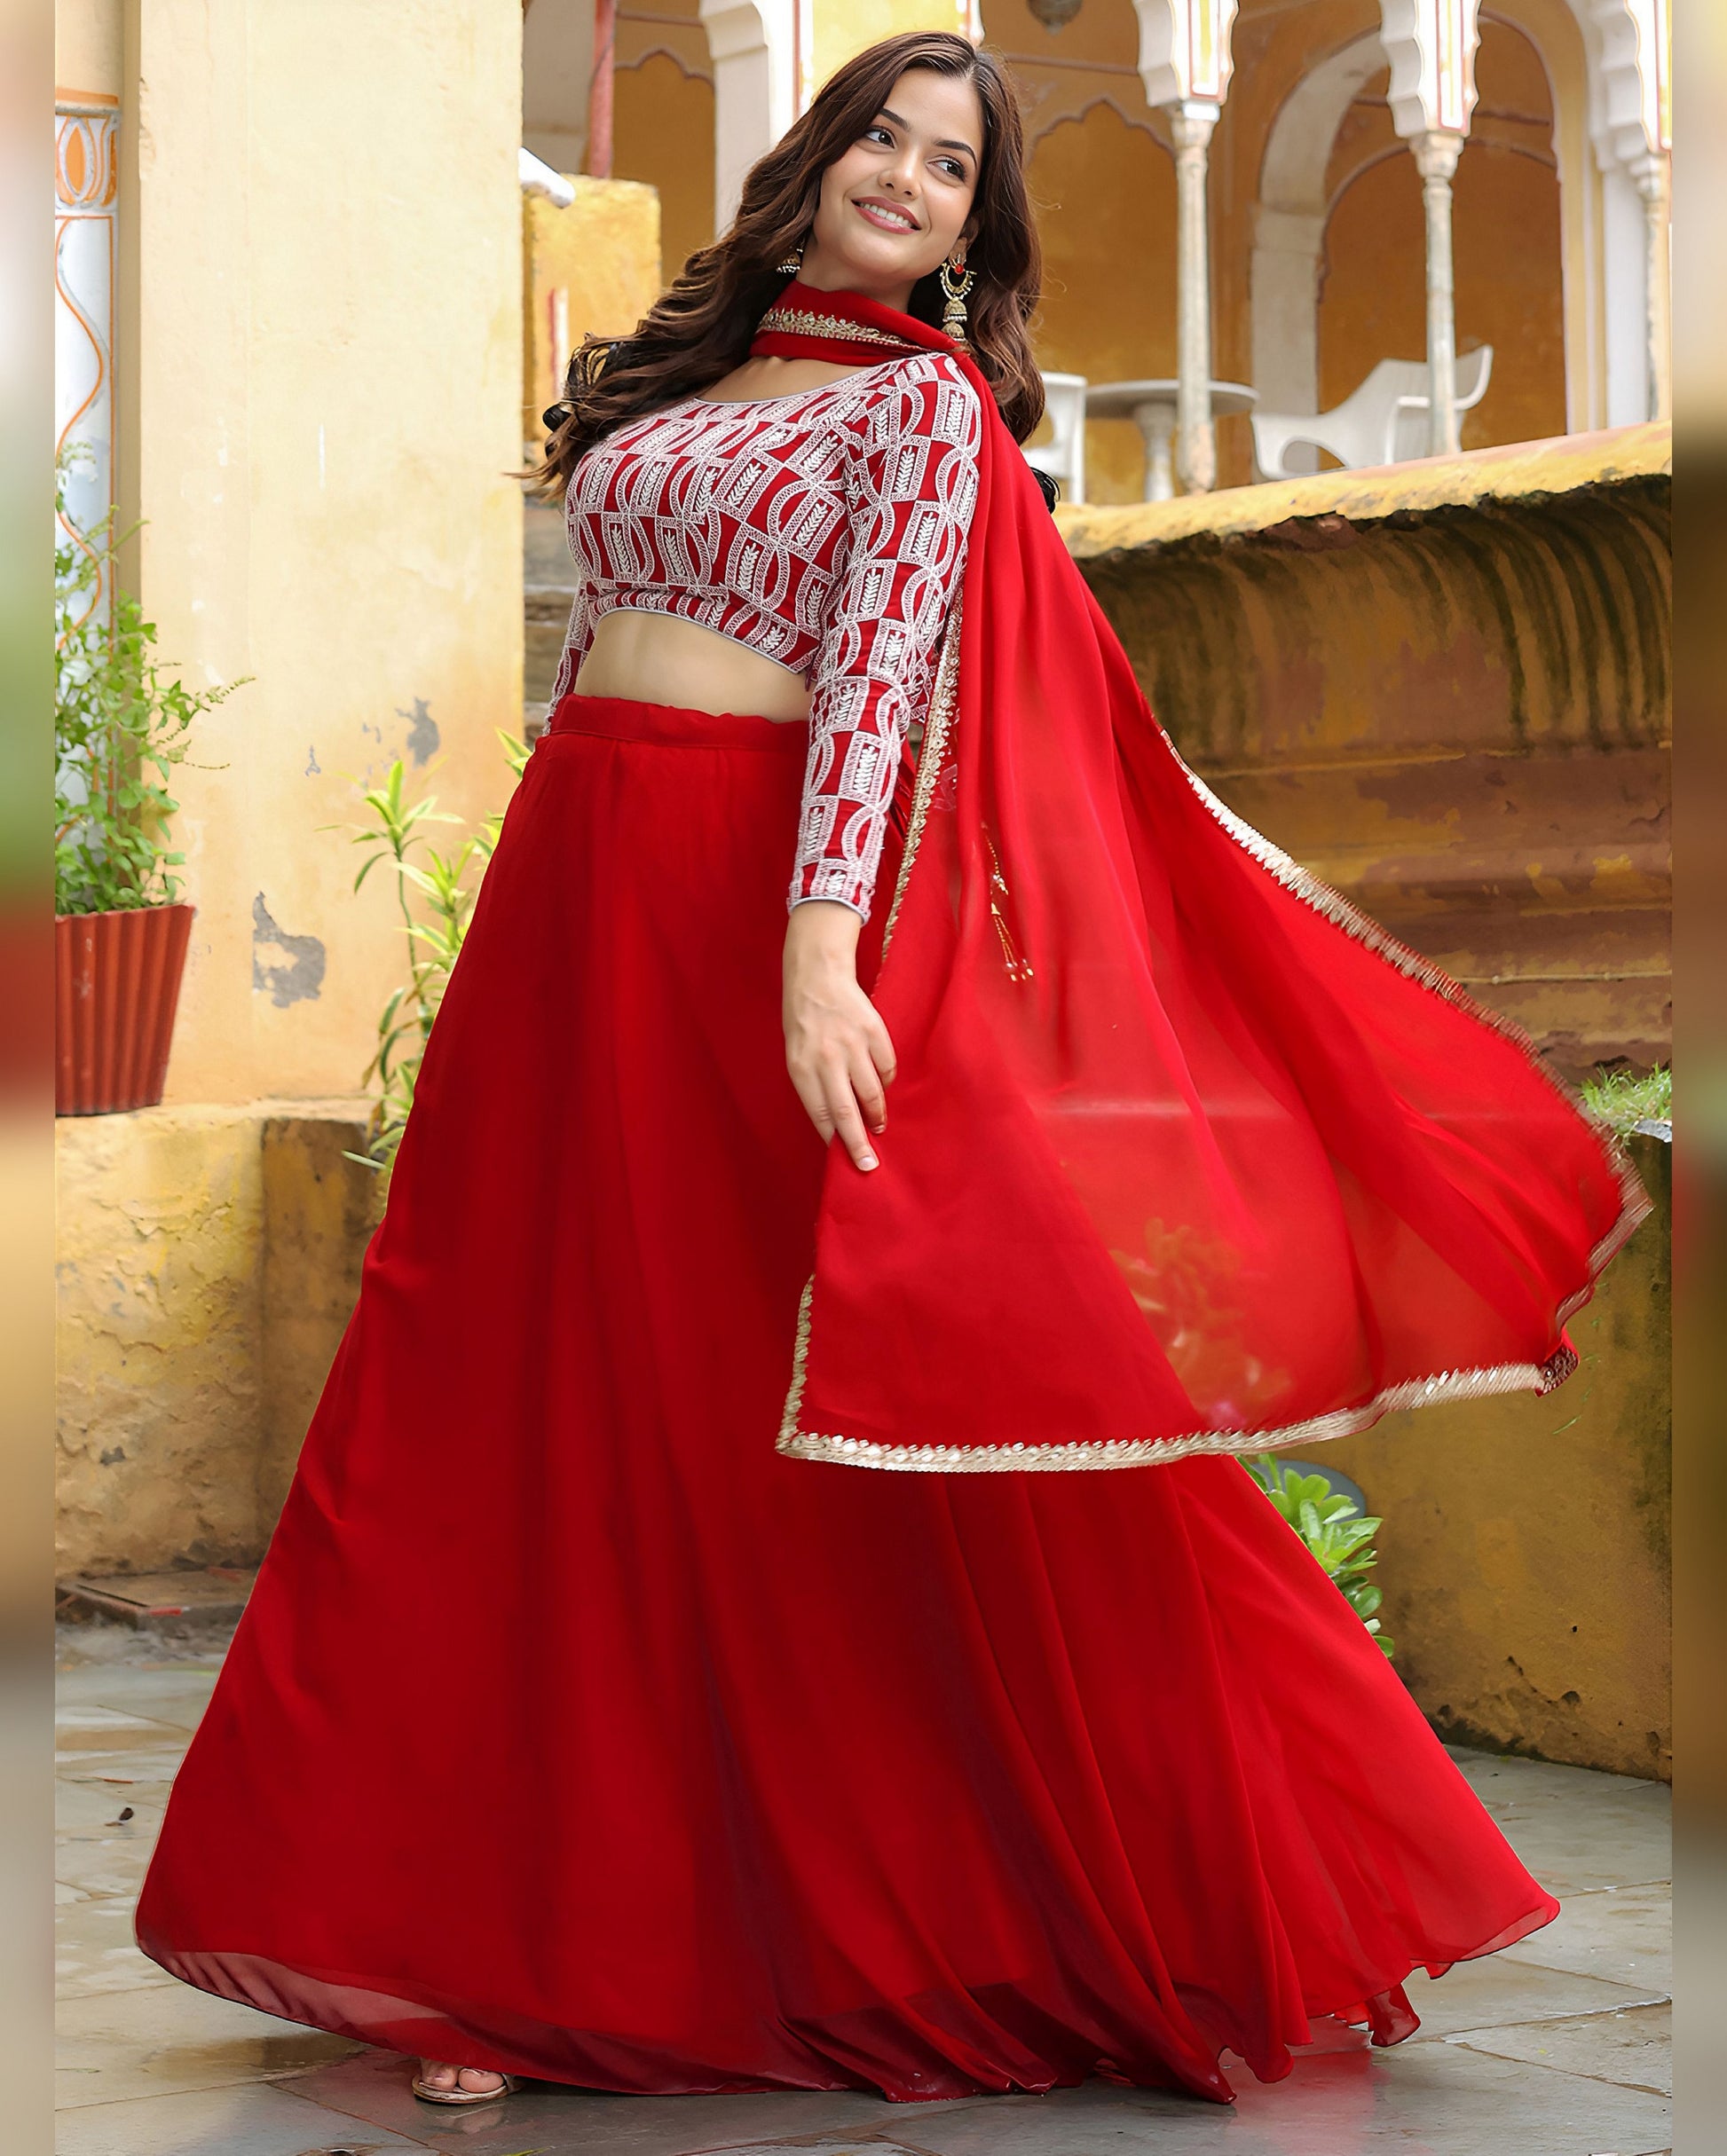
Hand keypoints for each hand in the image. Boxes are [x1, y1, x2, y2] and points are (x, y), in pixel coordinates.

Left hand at [783, 901, 896, 1171]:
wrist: (818, 977)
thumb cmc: (804, 1023)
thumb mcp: (797, 1056)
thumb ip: (814, 1087)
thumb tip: (835, 1125)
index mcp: (801, 1068)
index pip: (820, 1114)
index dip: (835, 1139)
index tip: (846, 1160)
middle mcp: (826, 1058)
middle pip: (846, 1112)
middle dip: (859, 1143)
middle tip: (870, 1165)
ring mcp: (852, 1045)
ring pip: (871, 1093)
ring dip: (877, 1116)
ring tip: (878, 1126)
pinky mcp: (874, 1032)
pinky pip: (886, 1068)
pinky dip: (885, 1082)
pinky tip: (880, 1085)